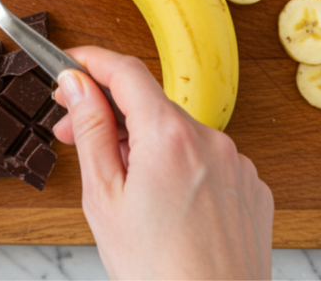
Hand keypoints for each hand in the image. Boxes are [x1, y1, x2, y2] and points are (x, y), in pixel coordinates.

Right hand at [53, 47, 272, 280]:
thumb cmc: (155, 274)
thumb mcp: (103, 197)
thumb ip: (90, 129)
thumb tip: (75, 84)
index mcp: (169, 135)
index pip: (125, 70)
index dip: (91, 61)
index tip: (69, 65)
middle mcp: (209, 140)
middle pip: (149, 104)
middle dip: (108, 113)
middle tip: (71, 133)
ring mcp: (236, 164)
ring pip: (176, 134)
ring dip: (143, 143)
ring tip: (119, 185)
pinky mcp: (251, 189)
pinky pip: (205, 161)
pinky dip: (178, 168)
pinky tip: (161, 204)